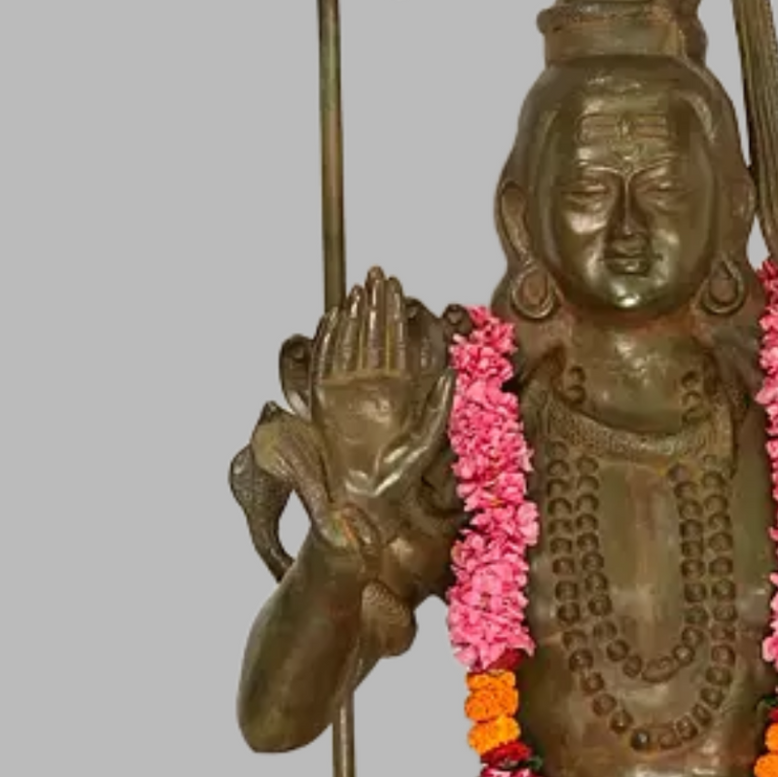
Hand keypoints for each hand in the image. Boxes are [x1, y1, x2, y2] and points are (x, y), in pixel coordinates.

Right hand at [254, 268, 451, 553]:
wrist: (361, 502)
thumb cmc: (395, 478)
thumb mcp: (426, 440)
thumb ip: (438, 406)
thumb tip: (451, 372)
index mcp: (400, 392)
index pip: (398, 344)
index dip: (398, 315)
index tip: (400, 288)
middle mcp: (373, 388)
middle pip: (374, 337)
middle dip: (377, 306)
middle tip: (379, 274)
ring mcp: (348, 392)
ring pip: (350, 345)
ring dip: (353, 318)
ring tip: (357, 290)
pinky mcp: (325, 402)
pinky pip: (326, 365)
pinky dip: (328, 342)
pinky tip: (333, 319)